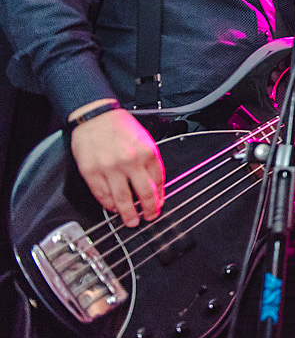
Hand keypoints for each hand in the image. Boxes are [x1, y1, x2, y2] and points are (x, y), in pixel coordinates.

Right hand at [70, 108, 163, 226]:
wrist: (95, 116)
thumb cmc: (120, 126)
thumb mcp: (144, 139)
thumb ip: (150, 161)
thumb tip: (155, 184)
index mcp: (147, 152)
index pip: (158, 181)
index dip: (160, 196)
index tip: (159, 204)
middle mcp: (130, 161)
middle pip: (143, 194)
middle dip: (148, 210)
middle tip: (149, 217)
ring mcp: (109, 168)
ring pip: (122, 199)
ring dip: (128, 214)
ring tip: (131, 221)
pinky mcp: (91, 172)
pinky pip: (102, 194)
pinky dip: (108, 204)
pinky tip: (113, 208)